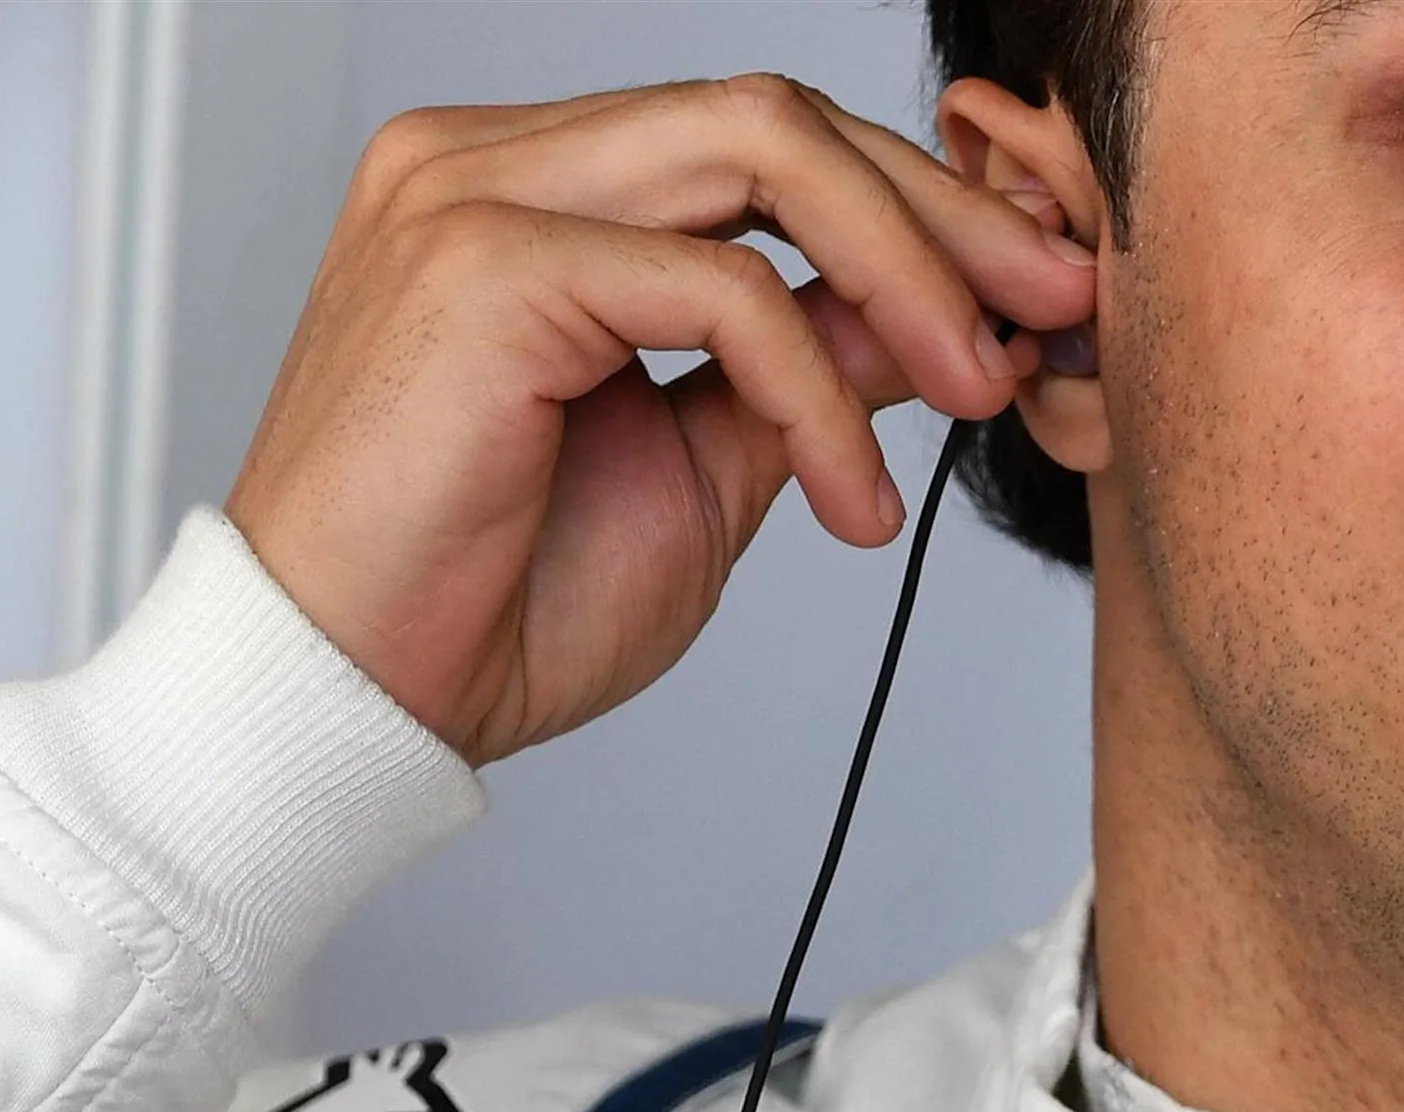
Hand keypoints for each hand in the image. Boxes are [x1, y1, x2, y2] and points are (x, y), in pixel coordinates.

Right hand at [223, 75, 1099, 765]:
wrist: (349, 704)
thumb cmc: (489, 606)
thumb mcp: (702, 471)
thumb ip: (802, 372)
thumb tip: (926, 319)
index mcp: (530, 191)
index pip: (757, 139)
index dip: (915, 208)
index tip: (1031, 295)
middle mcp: (488, 160)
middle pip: (774, 115)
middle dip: (944, 212)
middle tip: (1053, 308)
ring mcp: (473, 192)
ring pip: (760, 150)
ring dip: (907, 270)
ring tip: (976, 390)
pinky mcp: (480, 262)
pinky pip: (720, 287)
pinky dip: (819, 388)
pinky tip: (853, 501)